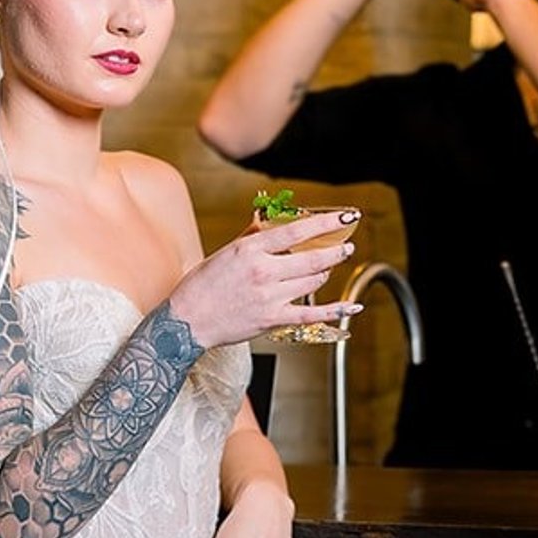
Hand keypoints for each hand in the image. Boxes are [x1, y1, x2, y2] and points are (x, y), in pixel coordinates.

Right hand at [168, 210, 360, 349]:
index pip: (296, 231)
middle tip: (346, 246)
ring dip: (325, 274)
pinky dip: (335, 310)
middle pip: (312, 258)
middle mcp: (263, 271)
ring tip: (326, 269)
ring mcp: (269, 296)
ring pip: (313, 281)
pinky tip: (351, 306)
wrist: (186, 321)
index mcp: (250, 249)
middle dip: (335, 251)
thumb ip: (251, 237)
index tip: (344, 217)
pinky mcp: (272, 319)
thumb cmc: (200, 287)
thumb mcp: (224, 253)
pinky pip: (312, 314)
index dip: (325, 222)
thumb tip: (268, 221)